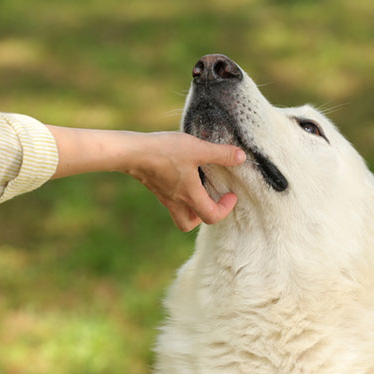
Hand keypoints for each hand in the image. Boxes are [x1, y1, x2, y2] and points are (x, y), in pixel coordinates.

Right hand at [47, 126, 245, 231]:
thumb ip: (221, 154)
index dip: (226, 209)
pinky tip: (183, 173)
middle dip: (204, 215)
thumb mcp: (198, 149)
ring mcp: (164, 196)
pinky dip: (179, 194)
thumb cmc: (165, 152)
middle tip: (212, 198)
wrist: (132, 152)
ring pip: (178, 213)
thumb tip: (241, 157)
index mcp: (190, 196)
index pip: (212, 217)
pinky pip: (170, 199)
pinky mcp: (155, 187)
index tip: (231, 195)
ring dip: (191, 207)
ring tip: (199, 187)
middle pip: (189, 224)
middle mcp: (176, 201)